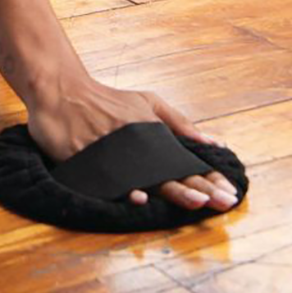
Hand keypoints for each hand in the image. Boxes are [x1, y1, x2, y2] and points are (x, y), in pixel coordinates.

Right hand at [26, 71, 238, 210]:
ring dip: (172, 191)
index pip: (185, 162)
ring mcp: (112, 155)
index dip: (208, 178)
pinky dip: (125, 190)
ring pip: (146, 180)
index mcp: (152, 134)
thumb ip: (178, 122)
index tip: (230, 193)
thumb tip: (213, 142)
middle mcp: (136, 148)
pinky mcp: (89, 162)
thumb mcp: (145, 102)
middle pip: (171, 174)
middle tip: (222, 202)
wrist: (61, 90)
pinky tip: (140, 198)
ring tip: (195, 201)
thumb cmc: (106, 99)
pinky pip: (109, 183)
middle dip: (199, 189)